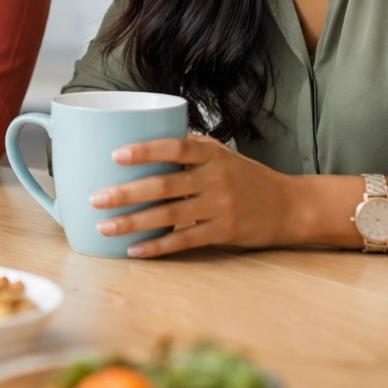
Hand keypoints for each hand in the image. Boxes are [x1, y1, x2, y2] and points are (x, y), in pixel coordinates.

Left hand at [88, 134, 299, 257]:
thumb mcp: (223, 154)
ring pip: (169, 216)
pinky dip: (158, 247)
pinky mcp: (223, 233)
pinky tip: (134, 250)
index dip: (146, 150)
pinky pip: (184, 241)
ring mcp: (220, 207)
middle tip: (96, 199)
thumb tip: (145, 136)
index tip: (116, 155)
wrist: (291, 206)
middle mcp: (215, 178)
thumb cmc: (248, 177)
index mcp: (212, 154)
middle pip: (164, 185)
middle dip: (126, 193)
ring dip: (133, 223)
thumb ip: (189, 148)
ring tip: (105, 227)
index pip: (175, 147)